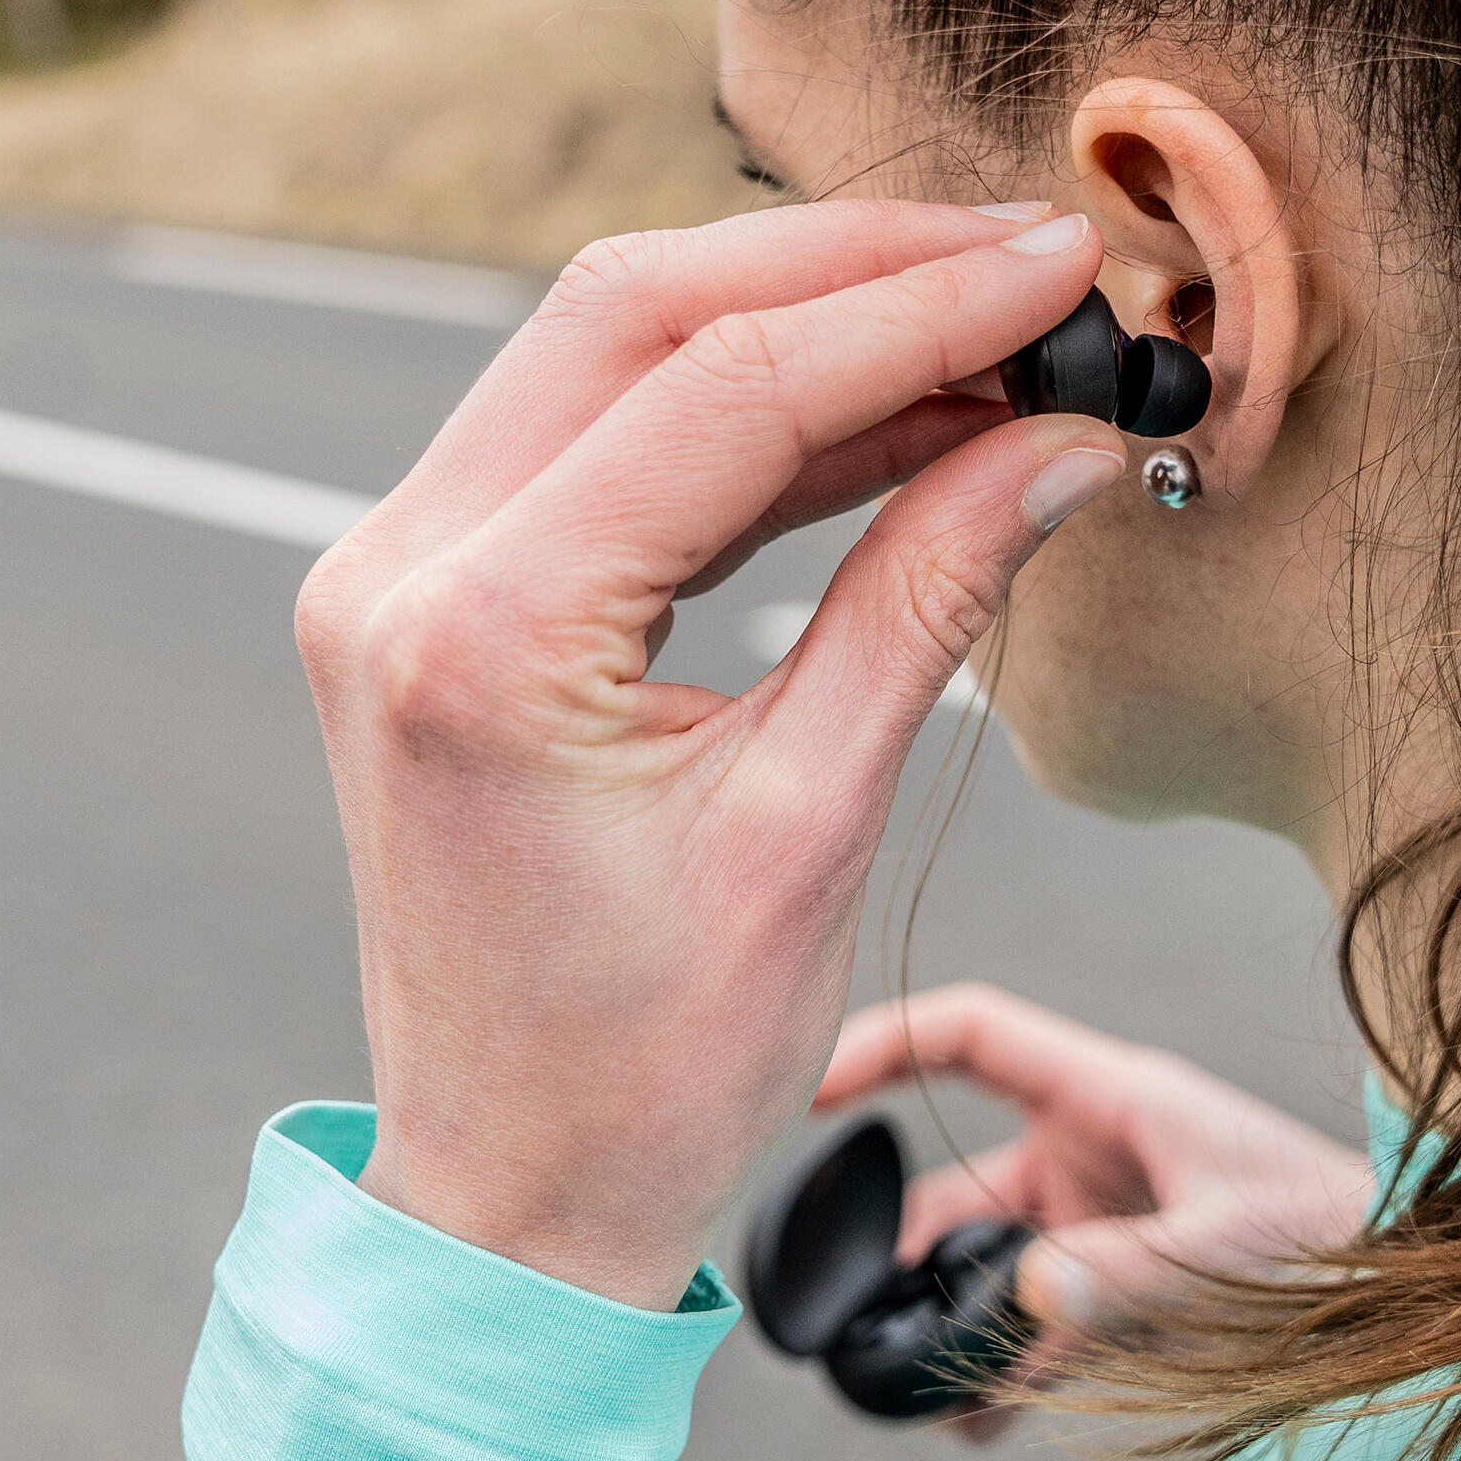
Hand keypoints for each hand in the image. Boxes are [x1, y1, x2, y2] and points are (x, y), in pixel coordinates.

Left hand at [293, 201, 1128, 1308]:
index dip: (918, 308)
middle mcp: (402, 571)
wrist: (512, 1198)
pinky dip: (749, 415)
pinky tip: (890, 416)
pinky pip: (603, 441)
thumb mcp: (813, 826)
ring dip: (804, 321)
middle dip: (850, 264)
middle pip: (639, 311)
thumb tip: (1060, 444)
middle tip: (1023, 261)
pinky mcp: (440, 596)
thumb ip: (930, 598)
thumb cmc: (650, 1068)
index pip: (724, 388)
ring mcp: (400, 573)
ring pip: (613, 350)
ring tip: (985, 332)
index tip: (1058, 269)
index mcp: (480, 639)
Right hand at [814, 986, 1375, 1421]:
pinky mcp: (1115, 1289)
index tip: (803, 1091)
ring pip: (985, 1271)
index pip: (969, 1035)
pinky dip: (999, 1372)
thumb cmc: (1338, 1229)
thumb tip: (1029, 1299)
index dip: (882, 1044)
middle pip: (956, 1186)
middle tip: (864, 1332)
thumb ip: (1132, 1271)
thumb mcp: (1233, 1244)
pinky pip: (1029, 1327)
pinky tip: (979, 1425)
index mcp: (1109, 1095)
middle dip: (907, 1261)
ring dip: (952, 1333)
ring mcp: (1097, 1221)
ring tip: (933, 1404)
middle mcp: (1090, 1151)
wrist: (1413, 1285)